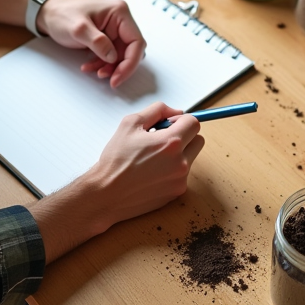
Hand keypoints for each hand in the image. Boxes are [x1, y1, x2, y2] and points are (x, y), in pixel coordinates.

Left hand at [37, 0, 145, 87]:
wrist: (48, 12)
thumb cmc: (61, 13)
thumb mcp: (78, 29)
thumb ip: (98, 42)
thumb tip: (113, 57)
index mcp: (119, 13)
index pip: (136, 41)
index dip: (131, 62)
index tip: (118, 77)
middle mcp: (120, 20)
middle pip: (131, 50)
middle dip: (120, 67)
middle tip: (109, 79)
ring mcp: (114, 29)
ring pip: (121, 56)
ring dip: (110, 67)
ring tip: (94, 72)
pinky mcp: (106, 37)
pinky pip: (111, 56)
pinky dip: (102, 64)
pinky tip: (88, 67)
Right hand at [88, 101, 205, 225]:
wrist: (107, 194)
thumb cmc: (115, 159)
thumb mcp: (130, 124)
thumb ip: (156, 111)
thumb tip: (176, 112)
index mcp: (170, 143)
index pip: (194, 123)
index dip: (182, 120)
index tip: (170, 124)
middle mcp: (180, 162)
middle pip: (198, 140)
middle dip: (185, 136)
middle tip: (163, 139)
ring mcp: (180, 179)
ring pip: (190, 158)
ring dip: (179, 154)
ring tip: (154, 158)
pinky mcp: (177, 192)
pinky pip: (182, 175)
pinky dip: (172, 170)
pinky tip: (152, 172)